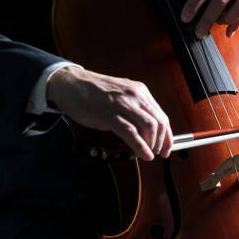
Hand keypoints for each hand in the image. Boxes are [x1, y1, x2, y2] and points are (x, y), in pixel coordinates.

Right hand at [46, 66, 172, 160]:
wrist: (70, 84)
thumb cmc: (94, 93)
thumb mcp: (121, 96)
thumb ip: (136, 109)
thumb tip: (148, 131)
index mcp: (140, 91)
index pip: (162, 115)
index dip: (167, 135)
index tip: (168, 147)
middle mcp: (135, 95)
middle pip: (159, 122)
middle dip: (163, 141)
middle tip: (160, 153)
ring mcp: (123, 104)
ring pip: (149, 126)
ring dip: (152, 144)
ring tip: (149, 153)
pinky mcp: (109, 114)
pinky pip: (131, 132)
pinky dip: (140, 146)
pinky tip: (143, 154)